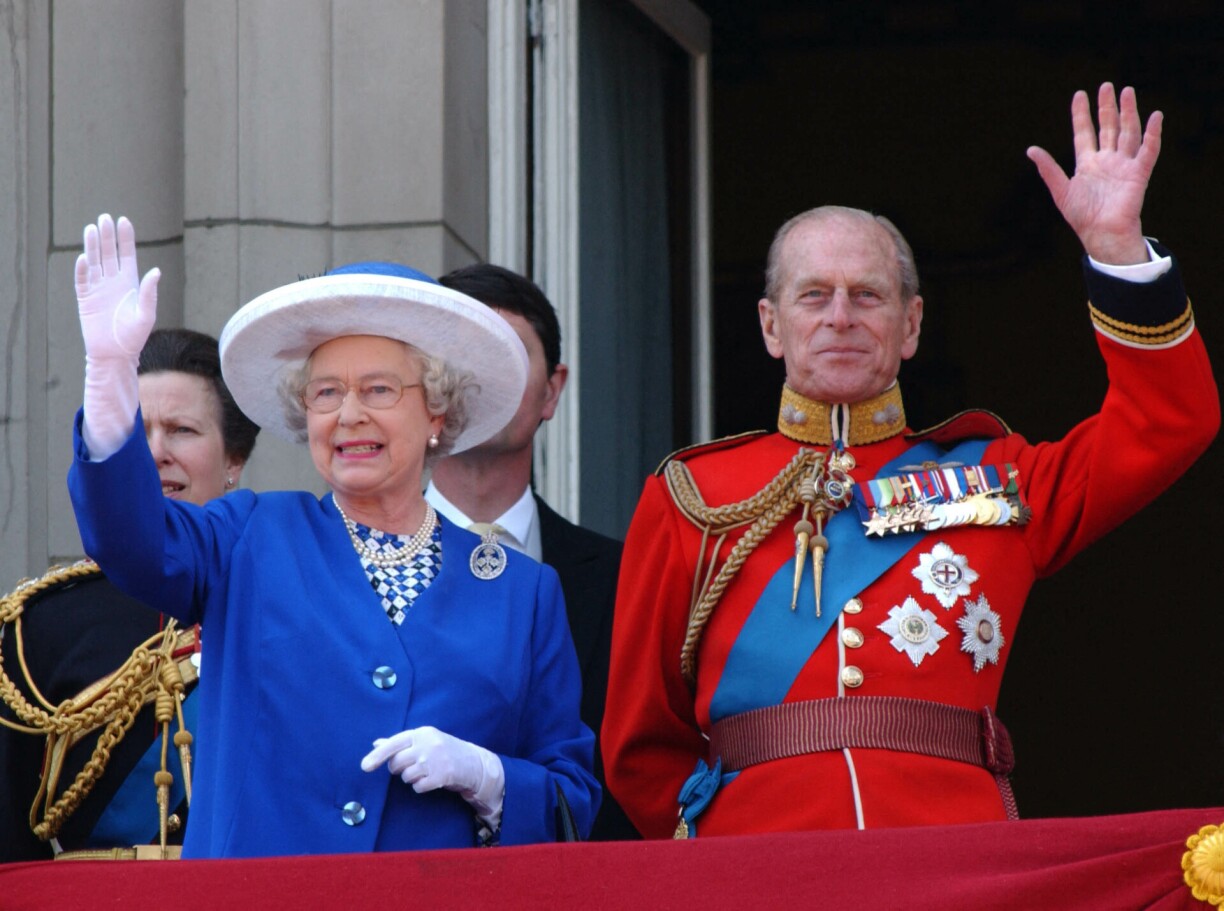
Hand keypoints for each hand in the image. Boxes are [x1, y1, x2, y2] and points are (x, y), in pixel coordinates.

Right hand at [76, 213, 158, 361]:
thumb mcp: (146, 315)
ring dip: (93, 246)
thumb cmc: (134, 337)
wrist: (115, 354)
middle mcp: (113, 282)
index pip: (126, 255)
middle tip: (104, 218)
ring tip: (92, 228)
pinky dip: (82, 269)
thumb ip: (150, 293)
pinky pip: (82, 280)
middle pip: (109, 253)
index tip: (123, 220)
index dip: (125, 238)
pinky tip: (83, 257)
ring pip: (94, 262)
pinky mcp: (85, 299)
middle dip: (107, 236)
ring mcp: (98, 289)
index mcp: (130, 283)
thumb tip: (156, 271)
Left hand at [361, 725, 504, 817]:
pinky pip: (417, 787)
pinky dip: (420, 786)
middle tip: (409, 766)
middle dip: (397, 768)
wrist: (472, 762)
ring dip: (411, 778)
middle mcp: (427, 744)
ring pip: (406, 776)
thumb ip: (400, 743)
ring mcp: (435, 760)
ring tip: (424, 771)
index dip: (377, 755)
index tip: (364, 766)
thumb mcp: (423, 740)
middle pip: (397, 762)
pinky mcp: (441, 776)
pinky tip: (431, 780)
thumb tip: (376, 743)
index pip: (394, 743)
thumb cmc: (442, 749)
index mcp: (421, 733)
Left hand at [1026, 83, 1160, 264]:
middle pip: (1108, 127)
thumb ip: (1048, 169)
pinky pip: (1148, 150)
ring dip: (1129, 112)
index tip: (1080, 94)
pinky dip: (1153, 134)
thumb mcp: (1060, 190)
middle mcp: (1107, 161)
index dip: (1082, 114)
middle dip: (1107, 107)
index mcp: (1087, 164)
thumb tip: (1031, 149)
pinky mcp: (1138, 173)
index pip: (1084, 132)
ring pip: (1128, 132)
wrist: (1100, 234)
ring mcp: (1123, 165)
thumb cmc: (1081, 216)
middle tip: (1107, 85)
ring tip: (1127, 92)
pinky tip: (1156, 117)